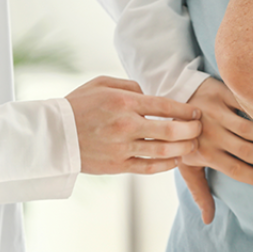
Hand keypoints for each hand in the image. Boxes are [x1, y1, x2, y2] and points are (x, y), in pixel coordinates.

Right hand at [65, 76, 201, 174]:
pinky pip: (149, 167)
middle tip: (199, 129)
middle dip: (191, 130)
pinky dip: (166, 164)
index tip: (196, 112)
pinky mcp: (118, 166)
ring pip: (163, 151)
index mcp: (123, 103)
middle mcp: (126, 126)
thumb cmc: (78, 105)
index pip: (165, 106)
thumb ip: (130, 86)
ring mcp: (122, 148)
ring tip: (192, 145)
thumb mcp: (102, 84)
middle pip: (170, 130)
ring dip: (183, 149)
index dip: (186, 110)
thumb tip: (151, 93)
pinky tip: (176, 159)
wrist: (53, 135)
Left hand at [178, 78, 252, 223]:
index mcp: (204, 153)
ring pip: (248, 129)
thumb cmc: (185, 138)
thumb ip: (199, 191)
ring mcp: (216, 112)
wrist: (172, 98)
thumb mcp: (186, 166)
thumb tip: (208, 221)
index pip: (234, 169)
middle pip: (245, 151)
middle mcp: (210, 134)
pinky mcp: (221, 93)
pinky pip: (245, 104)